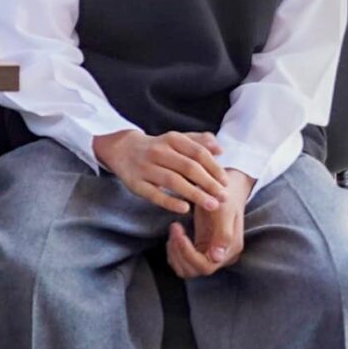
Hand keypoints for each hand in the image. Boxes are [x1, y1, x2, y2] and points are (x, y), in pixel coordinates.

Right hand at [93, 128, 228, 217]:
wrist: (121, 149)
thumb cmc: (157, 147)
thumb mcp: (176, 139)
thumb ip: (199, 142)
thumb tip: (220, 150)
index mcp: (171, 139)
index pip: (198, 153)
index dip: (214, 168)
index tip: (226, 182)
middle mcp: (157, 151)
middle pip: (188, 168)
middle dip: (208, 183)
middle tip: (223, 197)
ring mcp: (145, 167)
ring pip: (173, 181)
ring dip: (195, 194)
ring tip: (212, 205)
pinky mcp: (135, 183)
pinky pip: (154, 194)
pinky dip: (170, 202)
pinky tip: (185, 209)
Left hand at [167, 166, 253, 276]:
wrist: (225, 187)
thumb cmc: (225, 196)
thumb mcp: (223, 211)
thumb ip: (223, 234)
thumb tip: (217, 258)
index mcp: (230, 250)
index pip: (205, 266)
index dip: (187, 253)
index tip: (178, 231)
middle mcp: (222, 256)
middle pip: (194, 270)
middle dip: (178, 252)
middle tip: (174, 229)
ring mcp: (211, 253)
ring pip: (187, 268)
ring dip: (175, 254)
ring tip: (174, 231)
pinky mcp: (201, 248)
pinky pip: (184, 260)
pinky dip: (175, 251)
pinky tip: (175, 235)